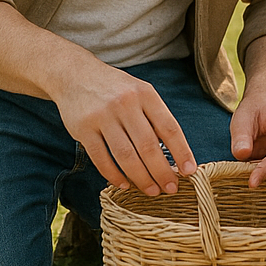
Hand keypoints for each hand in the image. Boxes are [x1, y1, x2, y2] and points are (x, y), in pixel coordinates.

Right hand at [53, 63, 196, 196]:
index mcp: (145, 94)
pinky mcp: (83, 128)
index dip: (182, 152)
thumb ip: (155, 118)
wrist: (75, 74)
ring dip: (141, 178)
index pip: (169, 128)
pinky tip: (124, 184)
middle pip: (148, 146)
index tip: (190, 171)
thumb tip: (175, 154)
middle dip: (162, 172)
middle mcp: (125, 103)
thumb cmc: (115, 89)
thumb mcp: (140, 92)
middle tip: (171, 188)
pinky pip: (101, 158)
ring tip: (152, 191)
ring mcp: (103, 116)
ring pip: (126, 156)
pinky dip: (114, 175)